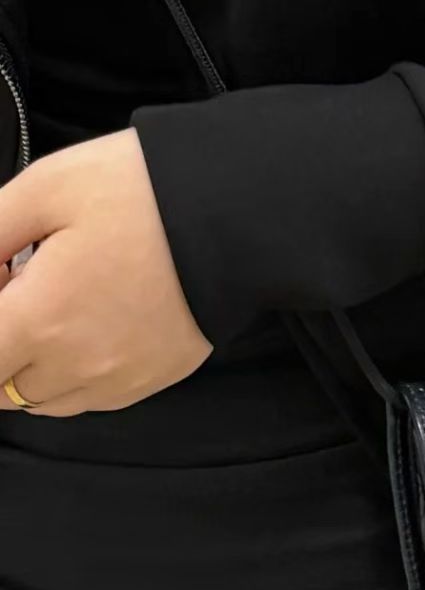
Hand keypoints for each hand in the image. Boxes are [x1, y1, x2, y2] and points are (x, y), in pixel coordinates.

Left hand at [0, 129, 210, 415]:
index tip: (1, 276)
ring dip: (28, 366)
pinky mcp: (151, 380)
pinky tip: (88, 324)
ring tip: (54, 306)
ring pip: (41, 401)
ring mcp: (118, 379)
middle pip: (1, 387)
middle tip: (18, 288)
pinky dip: (70, 374)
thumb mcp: (45, 188)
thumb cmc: (142, 192)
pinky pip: (89, 398)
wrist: (236, 215)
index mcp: (41, 318)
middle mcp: (77, 365)